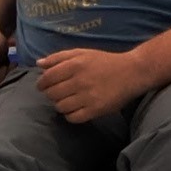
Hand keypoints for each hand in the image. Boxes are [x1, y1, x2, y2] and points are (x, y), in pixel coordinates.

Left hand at [36, 46, 151, 123]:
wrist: (131, 72)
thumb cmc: (104, 62)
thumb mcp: (81, 53)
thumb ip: (59, 57)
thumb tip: (38, 63)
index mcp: (75, 65)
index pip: (47, 78)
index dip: (42, 83)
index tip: (43, 86)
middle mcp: (79, 81)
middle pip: (52, 94)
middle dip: (51, 94)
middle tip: (58, 92)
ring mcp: (87, 97)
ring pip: (60, 107)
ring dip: (60, 104)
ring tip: (68, 100)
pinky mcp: (95, 110)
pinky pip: (73, 118)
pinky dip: (70, 115)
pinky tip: (75, 108)